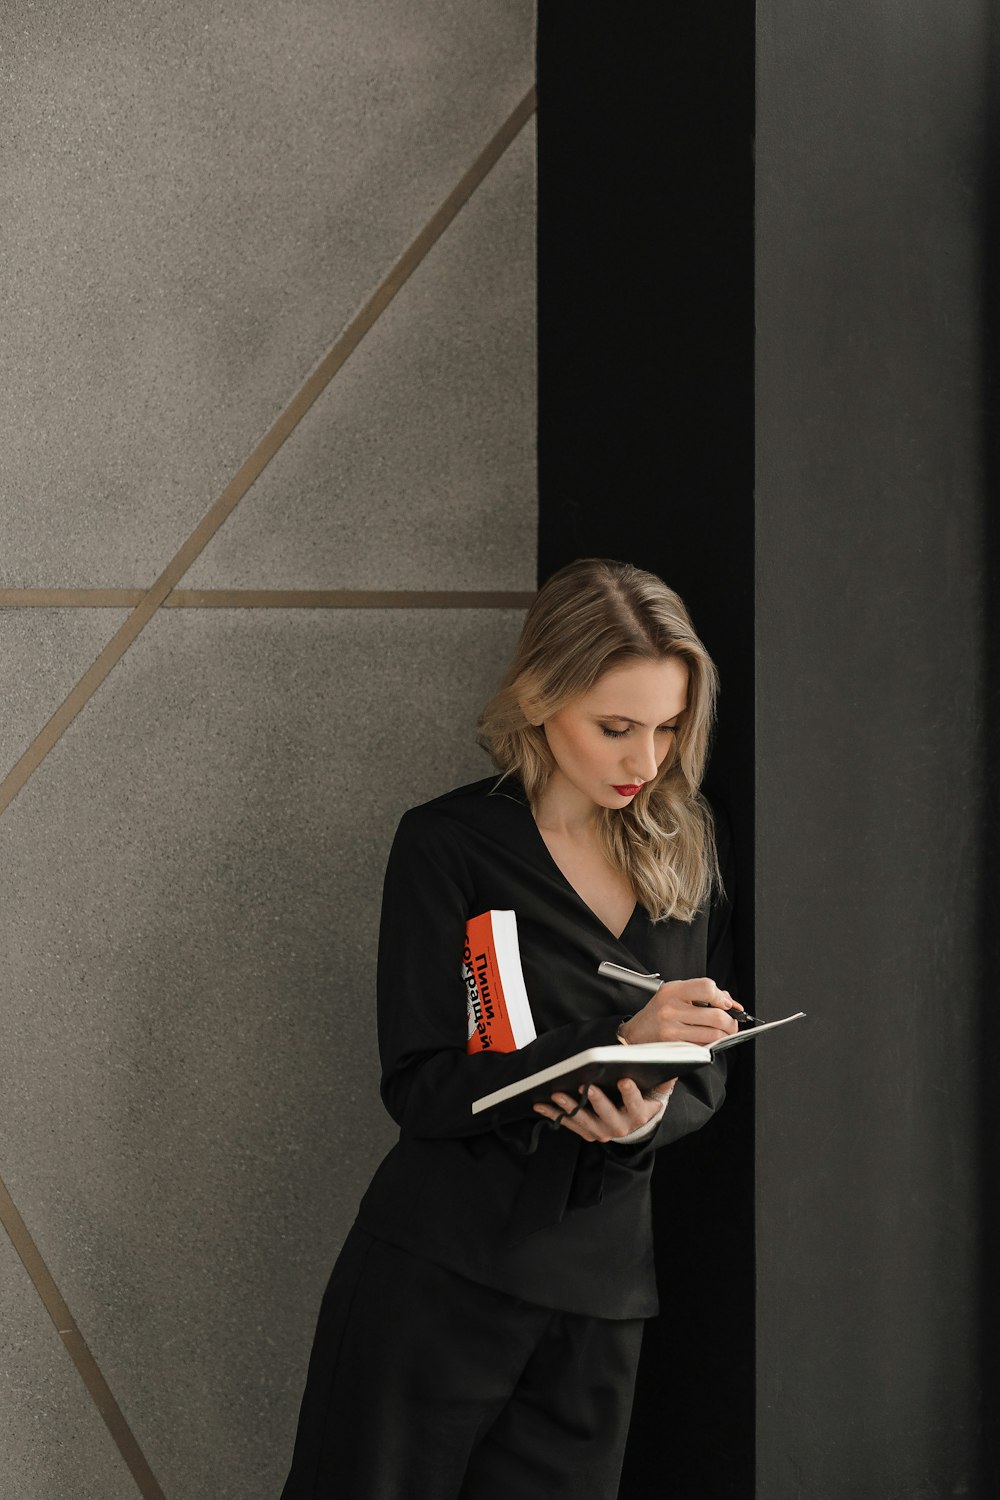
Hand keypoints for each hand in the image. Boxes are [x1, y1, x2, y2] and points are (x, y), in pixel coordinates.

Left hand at [532, 1077, 673, 1142]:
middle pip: (608, 1116)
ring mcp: (602, 1132)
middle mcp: (621, 1127)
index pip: (636, 1104)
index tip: (624, 1079)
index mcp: (640, 1115)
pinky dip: (554, 1115)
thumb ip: (663, 1079)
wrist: (635, 1123)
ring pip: (585, 1121)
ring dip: (570, 1109)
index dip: (630, 1093)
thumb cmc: (643, 1099)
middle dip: (597, 1101)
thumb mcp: (657, 1090)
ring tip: (557, 1095)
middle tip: (586, 1086)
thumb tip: (671, 1065)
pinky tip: (540, 1104)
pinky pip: (569, 1124)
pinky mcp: (587, 1133)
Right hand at [617, 976, 742, 1045]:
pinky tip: (706, 1040)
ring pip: (714, 1034)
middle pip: (716, 1015)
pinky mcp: (674, 1046)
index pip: (707, 987)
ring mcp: (672, 1029)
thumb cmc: (659, 1013)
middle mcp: (671, 1008)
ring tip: (720, 1033)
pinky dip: (710, 1045)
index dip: (722, 997)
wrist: (635, 1034)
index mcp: (672, 990)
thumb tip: (732, 1004)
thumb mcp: (676, 994)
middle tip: (731, 1024)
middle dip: (731, 1022)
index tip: (727, 1005)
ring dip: (723, 1036)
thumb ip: (703, 994)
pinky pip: (703, 1047)